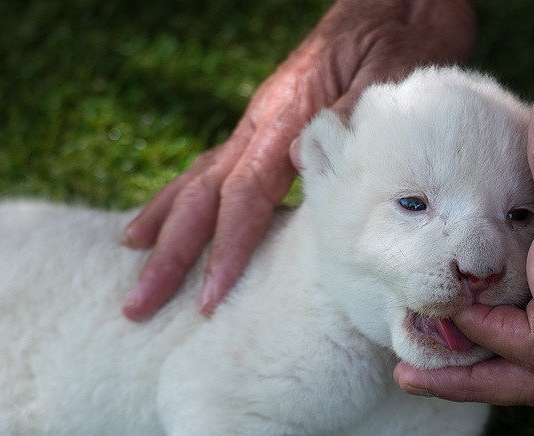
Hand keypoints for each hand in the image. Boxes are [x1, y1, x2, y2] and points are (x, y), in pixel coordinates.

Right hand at [122, 0, 475, 320]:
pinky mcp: (266, 124)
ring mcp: (259, 122)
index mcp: (286, 117)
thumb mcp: (389, 83)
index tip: (210, 299)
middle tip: (136, 307)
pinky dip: (186, 198)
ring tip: (131, 261)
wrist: (396, 5)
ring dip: (165, 227)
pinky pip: (215, 167)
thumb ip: (350, 123)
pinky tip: (166, 220)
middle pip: (202, 195)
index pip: (244, 195)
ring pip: (198, 179)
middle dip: (171, 255)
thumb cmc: (401, 47)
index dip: (227, 249)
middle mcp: (260, 122)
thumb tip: (302, 168)